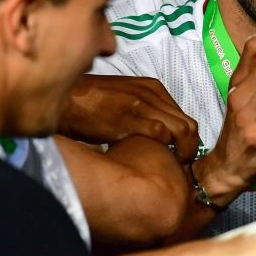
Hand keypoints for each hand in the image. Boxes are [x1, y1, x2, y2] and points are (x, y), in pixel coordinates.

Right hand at [58, 74, 198, 161]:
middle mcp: (151, 94)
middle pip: (189, 125)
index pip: (185, 116)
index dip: (187, 139)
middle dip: (190, 148)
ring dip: (182, 152)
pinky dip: (164, 150)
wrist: (65, 98)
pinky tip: (155, 162)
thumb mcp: (125, 97)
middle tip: (181, 165)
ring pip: (181, 130)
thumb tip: (160, 133)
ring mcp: (140, 106)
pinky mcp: (127, 120)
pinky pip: (160, 134)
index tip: (180, 154)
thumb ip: (145, 109)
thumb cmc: (91, 102)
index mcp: (153, 88)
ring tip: (172, 166)